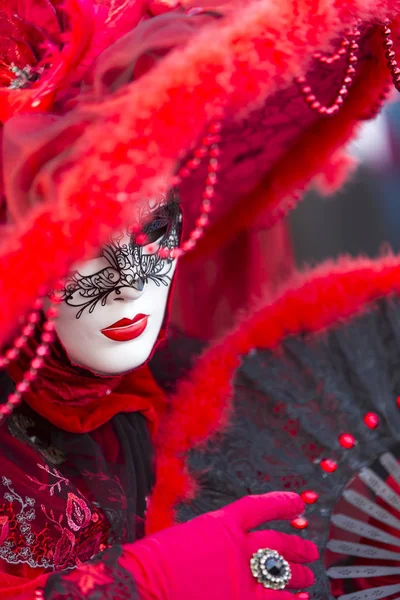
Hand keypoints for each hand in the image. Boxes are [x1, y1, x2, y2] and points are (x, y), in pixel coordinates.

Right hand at [121, 491, 318, 598]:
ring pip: (282, 571)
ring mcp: (243, 576)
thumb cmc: (155, 562)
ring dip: (298, 574)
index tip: (297, 502)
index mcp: (222, 523)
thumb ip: (212, 541)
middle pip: (278, 542)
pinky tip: (297, 599)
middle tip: (310, 550)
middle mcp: (238, 546)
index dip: (281, 503)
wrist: (143, 585)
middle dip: (297, 546)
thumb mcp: (186, 538)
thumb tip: (227, 550)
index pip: (260, 507)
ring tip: (308, 576)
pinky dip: (288, 599)